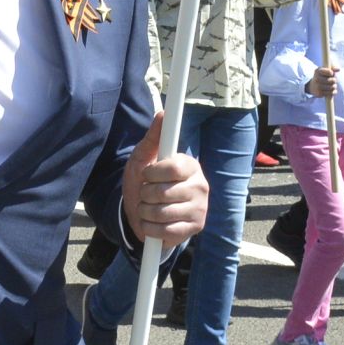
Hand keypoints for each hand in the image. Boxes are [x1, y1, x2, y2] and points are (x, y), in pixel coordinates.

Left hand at [122, 113, 209, 246]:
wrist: (142, 212)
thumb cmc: (145, 181)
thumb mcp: (144, 157)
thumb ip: (154, 137)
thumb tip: (163, 114)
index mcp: (191, 166)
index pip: (172, 169)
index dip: (153, 174)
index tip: (147, 174)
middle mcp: (201, 186)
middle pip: (164, 193)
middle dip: (145, 194)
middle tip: (146, 193)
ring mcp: (200, 209)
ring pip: (162, 213)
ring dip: (145, 212)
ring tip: (147, 208)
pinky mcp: (195, 228)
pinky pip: (165, 231)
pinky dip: (150, 228)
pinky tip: (152, 223)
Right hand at [306, 66, 338, 98]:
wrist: (313, 86)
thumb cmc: (322, 76)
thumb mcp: (326, 70)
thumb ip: (333, 68)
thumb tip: (338, 69)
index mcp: (318, 71)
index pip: (330, 72)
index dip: (332, 73)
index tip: (331, 74)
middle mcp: (316, 79)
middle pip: (332, 80)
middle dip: (334, 80)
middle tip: (333, 80)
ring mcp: (317, 86)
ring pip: (332, 87)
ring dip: (334, 86)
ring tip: (332, 85)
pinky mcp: (319, 93)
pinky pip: (331, 93)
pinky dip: (333, 92)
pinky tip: (331, 90)